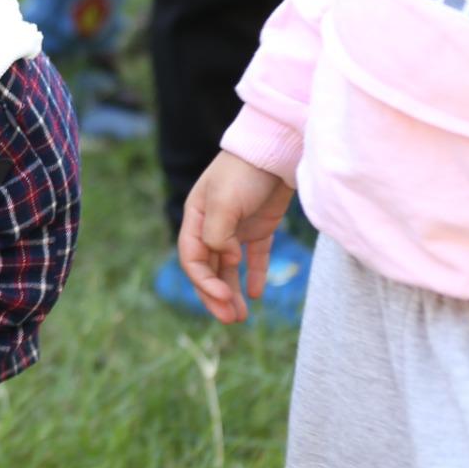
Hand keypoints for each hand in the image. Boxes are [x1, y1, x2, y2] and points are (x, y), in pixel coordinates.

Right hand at [177, 151, 293, 323]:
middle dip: (216, 296)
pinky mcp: (259, 227)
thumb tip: (225, 259)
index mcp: (196, 217)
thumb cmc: (243, 171)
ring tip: (240, 317)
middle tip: (230, 320)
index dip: (204, 282)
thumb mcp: (224, 201)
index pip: (192, 258)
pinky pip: (255, 258)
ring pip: (229, 268)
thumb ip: (218, 234)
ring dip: (232, 291)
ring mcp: (236, 227)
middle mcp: (212, 225)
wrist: (276, 148)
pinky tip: (257, 295)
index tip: (223, 296)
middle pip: (208, 268)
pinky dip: (255, 276)